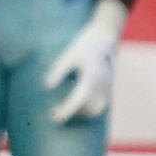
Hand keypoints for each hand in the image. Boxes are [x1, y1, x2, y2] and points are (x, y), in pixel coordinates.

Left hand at [43, 0, 128, 123]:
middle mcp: (102, 84)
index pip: (78, 99)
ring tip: (65, 109)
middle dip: (74, 115)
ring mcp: (108, 86)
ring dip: (82, 112)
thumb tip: (46, 86)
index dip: (66, 110)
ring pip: (97, 108)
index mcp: (91, 76)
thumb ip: (58, 71)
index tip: (53, 117)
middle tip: (56, 115)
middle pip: (90, 109)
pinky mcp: (109, 86)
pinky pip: (100, 103)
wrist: (104, 37)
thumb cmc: (84, 45)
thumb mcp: (68, 55)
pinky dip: (89, 107)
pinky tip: (75, 103)